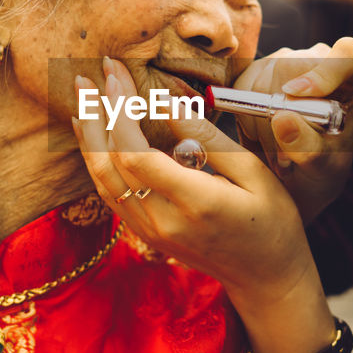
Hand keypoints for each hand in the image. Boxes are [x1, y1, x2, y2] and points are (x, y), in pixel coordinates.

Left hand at [71, 57, 318, 309]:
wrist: (265, 277)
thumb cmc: (271, 219)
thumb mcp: (253, 171)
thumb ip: (208, 138)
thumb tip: (167, 102)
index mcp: (195, 202)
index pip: (137, 155)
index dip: (119, 112)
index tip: (116, 75)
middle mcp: (163, 220)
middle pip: (111, 163)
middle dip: (97, 114)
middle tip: (88, 75)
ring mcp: (149, 231)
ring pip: (102, 178)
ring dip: (88, 134)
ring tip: (81, 94)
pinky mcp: (144, 233)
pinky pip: (109, 192)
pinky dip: (95, 158)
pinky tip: (90, 132)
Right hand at [232, 37, 352, 221]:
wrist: (295, 176)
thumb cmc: (320, 170)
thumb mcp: (321, 170)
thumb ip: (309, 148)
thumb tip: (282, 118)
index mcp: (352, 80)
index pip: (348, 55)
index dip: (325, 71)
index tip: (299, 96)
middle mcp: (320, 62)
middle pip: (290, 68)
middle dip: (278, 115)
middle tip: (283, 157)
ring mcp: (286, 62)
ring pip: (260, 82)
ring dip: (261, 124)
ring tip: (276, 152)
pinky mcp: (256, 71)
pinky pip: (240, 89)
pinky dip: (245, 119)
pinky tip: (261, 139)